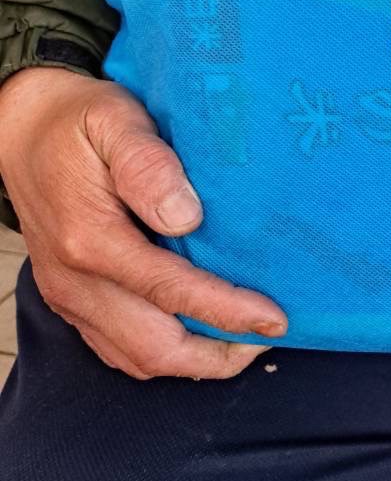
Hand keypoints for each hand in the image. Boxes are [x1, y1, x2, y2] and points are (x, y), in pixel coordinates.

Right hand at [0, 67, 286, 379]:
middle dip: (219, 355)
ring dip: (196, 361)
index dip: (227, 312)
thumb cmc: (78, 120)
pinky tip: (201, 334)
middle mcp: (75, 280)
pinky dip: (165, 353)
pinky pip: (118, 349)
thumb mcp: (116, 120)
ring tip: (246, 341)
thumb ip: (149, 165)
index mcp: (90, 238)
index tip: (274, 319)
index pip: (170, 291)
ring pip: (136, 359)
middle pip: (154, 348)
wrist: (18, 129)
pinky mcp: (69, 300)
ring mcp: (69, 295)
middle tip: (270, 337)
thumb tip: (187, 216)